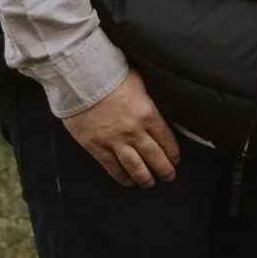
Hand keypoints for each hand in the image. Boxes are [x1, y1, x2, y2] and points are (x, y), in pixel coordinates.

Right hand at [62, 69, 179, 186]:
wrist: (81, 78)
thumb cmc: (111, 74)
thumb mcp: (140, 82)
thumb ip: (149, 99)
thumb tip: (157, 106)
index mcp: (148, 114)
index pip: (166, 139)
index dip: (172, 153)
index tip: (175, 160)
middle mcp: (134, 131)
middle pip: (154, 157)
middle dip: (164, 169)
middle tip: (169, 176)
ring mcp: (114, 140)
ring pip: (135, 167)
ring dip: (145, 178)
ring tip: (150, 183)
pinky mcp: (95, 146)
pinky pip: (111, 167)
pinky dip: (121, 177)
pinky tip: (128, 182)